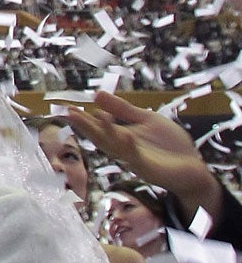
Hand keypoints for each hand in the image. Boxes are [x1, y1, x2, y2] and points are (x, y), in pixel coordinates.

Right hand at [68, 93, 209, 200]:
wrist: (194, 166)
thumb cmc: (170, 145)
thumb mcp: (147, 119)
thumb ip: (123, 109)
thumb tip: (97, 94)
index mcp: (122, 136)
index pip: (99, 127)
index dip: (85, 119)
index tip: (69, 108)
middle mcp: (124, 148)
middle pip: (101, 137)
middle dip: (86, 125)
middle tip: (70, 113)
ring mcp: (135, 159)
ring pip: (115, 145)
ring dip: (105, 131)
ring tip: (95, 115)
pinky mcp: (149, 168)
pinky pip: (136, 156)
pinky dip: (130, 145)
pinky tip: (126, 134)